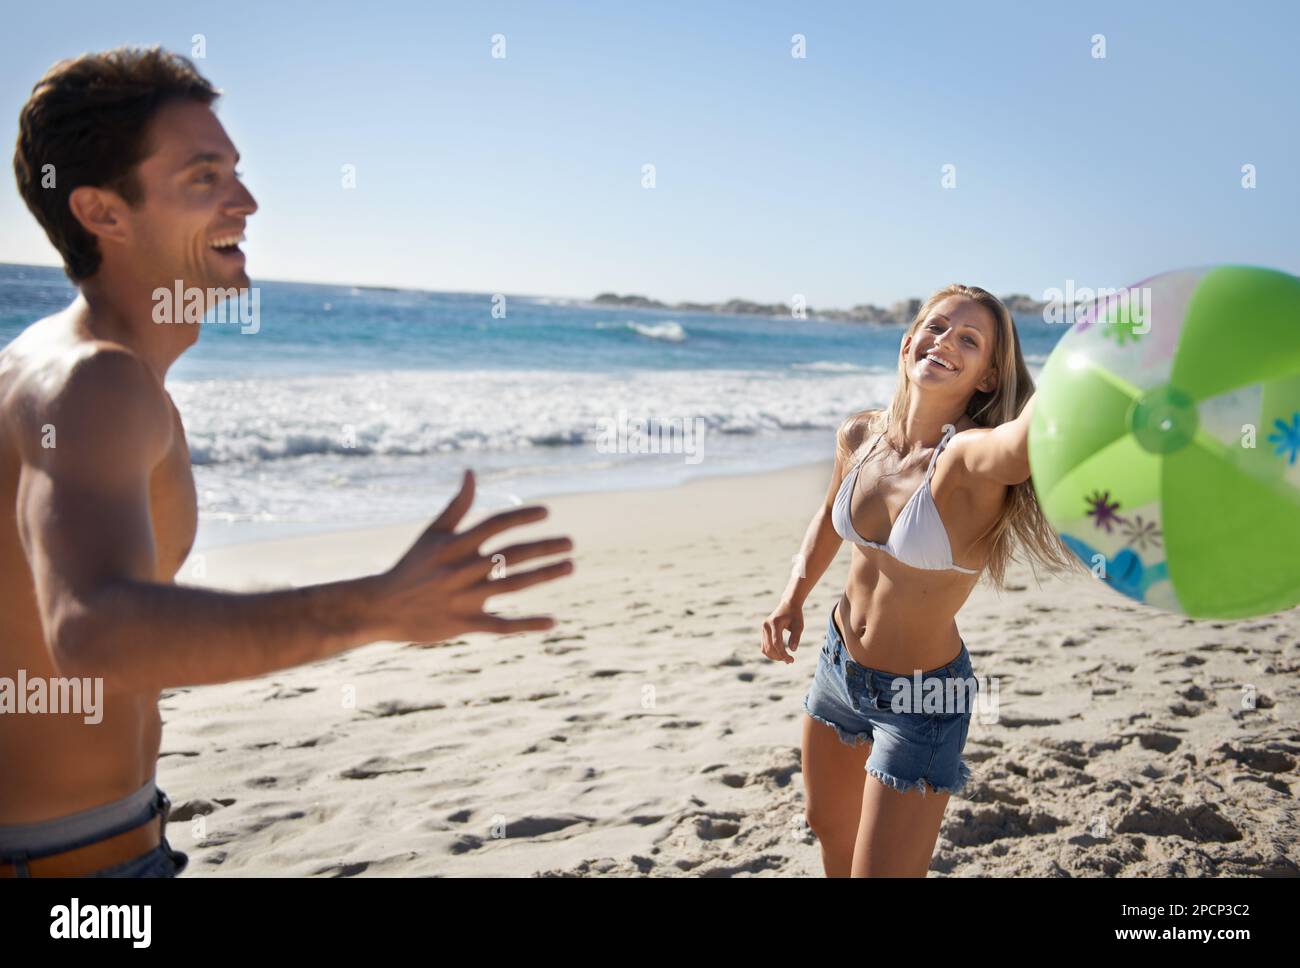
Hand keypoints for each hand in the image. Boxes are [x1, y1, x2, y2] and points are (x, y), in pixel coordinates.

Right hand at [375, 470, 573, 642]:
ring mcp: (464, 599)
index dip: (522, 516)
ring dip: (545, 575)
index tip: (547, 512)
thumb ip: (457, 504)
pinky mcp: (465, 624)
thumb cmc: (413, 565)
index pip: (495, 525)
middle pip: (512, 556)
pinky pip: (502, 625)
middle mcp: (461, 571)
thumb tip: (472, 472)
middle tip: (571, 543)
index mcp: (454, 546)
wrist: (383, 608)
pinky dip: (528, 624)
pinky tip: (552, 622)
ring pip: (513, 586)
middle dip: (545, 548)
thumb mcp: (432, 533)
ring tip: (570, 566)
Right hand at [760, 599, 803, 663]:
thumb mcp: (799, 625)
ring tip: (786, 658)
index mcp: (775, 623)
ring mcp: (763, 628)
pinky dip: (771, 652)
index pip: (776, 643)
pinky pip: (764, 646)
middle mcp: (766, 626)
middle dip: (779, 656)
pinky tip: (780, 654)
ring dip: (774, 656)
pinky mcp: (763, 631)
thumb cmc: (795, 615)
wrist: (788, 604)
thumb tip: (793, 650)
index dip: (783, 654)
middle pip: (769, 647)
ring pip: (765, 648)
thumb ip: (796, 637)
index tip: (791, 660)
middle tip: (790, 661)